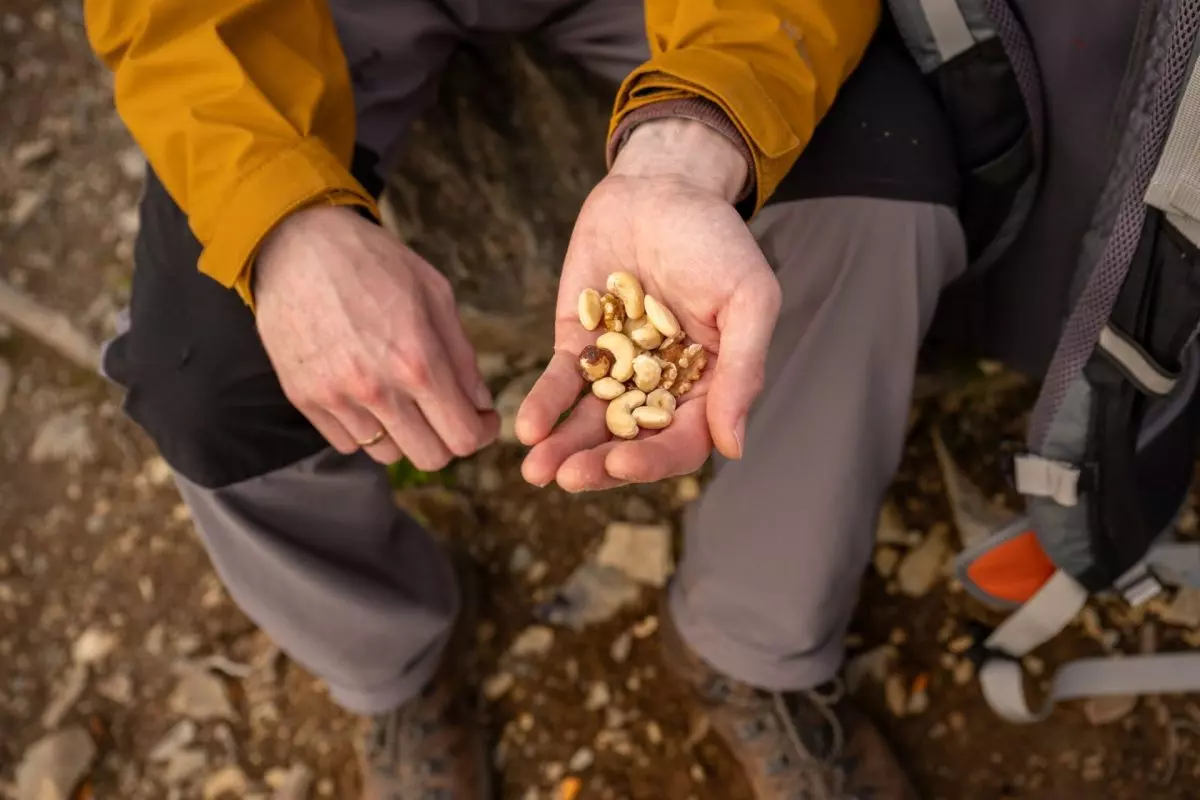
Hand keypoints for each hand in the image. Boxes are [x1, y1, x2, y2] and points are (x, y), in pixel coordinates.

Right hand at [254, 205, 498, 468]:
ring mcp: (336, 398)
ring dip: (404, 434)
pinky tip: (367, 394)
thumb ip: (462, 356)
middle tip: (447, 413)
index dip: (480, 432)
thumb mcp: (435, 294)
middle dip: (447, 439)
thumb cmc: (374, 262)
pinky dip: (364, 429)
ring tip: (403, 398)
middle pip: (430, 458)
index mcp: (417, 361)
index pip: (463, 438)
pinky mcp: (304, 399)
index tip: (480, 419)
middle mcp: (376, 389)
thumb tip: (479, 404)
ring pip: (388, 455)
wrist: (296, 244)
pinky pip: (347, 443)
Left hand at [515, 119, 780, 490]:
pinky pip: (561, 384)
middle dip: (598, 464)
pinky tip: (528, 427)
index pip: (682, 441)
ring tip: (536, 469)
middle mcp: (661, 389)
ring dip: (564, 448)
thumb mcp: (748, 300)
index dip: (654, 460)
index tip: (621, 463)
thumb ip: (742, 371)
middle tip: (568, 477)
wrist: (662, 186)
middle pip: (630, 443)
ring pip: (590, 422)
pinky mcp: (580, 345)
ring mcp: (617, 370)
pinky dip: (545, 405)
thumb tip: (732, 446)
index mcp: (708, 388)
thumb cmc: (716, 241)